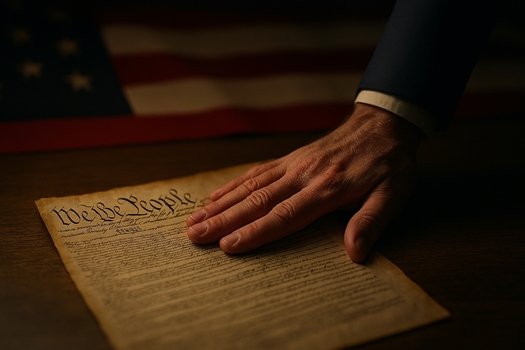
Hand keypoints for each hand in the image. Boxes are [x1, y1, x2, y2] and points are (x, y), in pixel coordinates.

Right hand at [186, 103, 422, 261]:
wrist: (382, 125)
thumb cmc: (388, 165)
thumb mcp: (391, 195)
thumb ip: (370, 222)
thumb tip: (354, 254)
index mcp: (326, 189)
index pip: (284, 216)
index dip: (255, 233)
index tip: (226, 246)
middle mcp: (302, 176)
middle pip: (256, 202)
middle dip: (223, 221)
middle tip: (193, 235)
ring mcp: (292, 165)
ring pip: (249, 186)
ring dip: (220, 205)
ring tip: (193, 219)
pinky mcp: (289, 158)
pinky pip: (256, 172)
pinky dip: (233, 184)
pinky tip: (215, 195)